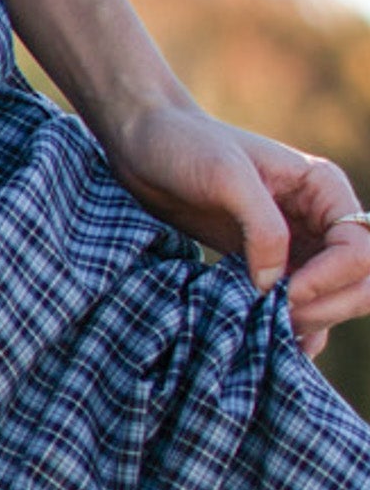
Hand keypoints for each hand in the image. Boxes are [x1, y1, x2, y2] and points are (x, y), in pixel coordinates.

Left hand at [97, 99, 369, 359]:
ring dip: (311, 322)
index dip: (330, 280)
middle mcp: (319, 218)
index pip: (358, 250)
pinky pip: (303, 307)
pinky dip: (296, 329)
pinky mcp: (270, 265)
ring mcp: (298, 244)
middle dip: (327, 306)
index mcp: (322, 188)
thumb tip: (276, 285)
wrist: (142, 146)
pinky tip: (271, 343)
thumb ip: (261, 225)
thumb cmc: (183, 145)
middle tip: (277, 319)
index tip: (285, 292)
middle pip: (360, 282)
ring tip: (266, 330)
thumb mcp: (226, 174)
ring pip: (334, 300)